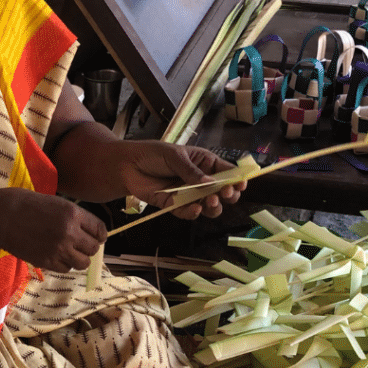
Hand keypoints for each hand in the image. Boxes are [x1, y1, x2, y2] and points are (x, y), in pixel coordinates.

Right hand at [0, 189, 106, 270]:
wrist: (3, 217)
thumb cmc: (28, 205)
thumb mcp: (57, 204)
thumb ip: (74, 218)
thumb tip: (89, 234)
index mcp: (73, 214)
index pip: (100, 230)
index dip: (100, 235)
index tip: (97, 237)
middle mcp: (69, 232)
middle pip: (93, 249)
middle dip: (89, 247)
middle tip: (80, 245)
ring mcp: (58, 249)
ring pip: (82, 263)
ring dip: (78, 258)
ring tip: (69, 252)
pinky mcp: (47, 262)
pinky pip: (66, 269)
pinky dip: (64, 264)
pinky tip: (56, 255)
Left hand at [112, 142, 245, 219]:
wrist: (126, 166)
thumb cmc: (152, 154)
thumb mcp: (174, 156)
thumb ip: (192, 171)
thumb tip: (211, 183)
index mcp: (204, 163)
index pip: (226, 172)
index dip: (236, 179)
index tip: (241, 184)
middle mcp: (200, 180)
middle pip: (222, 192)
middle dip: (227, 195)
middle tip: (224, 194)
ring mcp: (188, 194)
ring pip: (209, 206)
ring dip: (213, 206)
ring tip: (210, 201)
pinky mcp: (175, 206)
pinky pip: (189, 213)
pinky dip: (193, 212)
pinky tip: (194, 208)